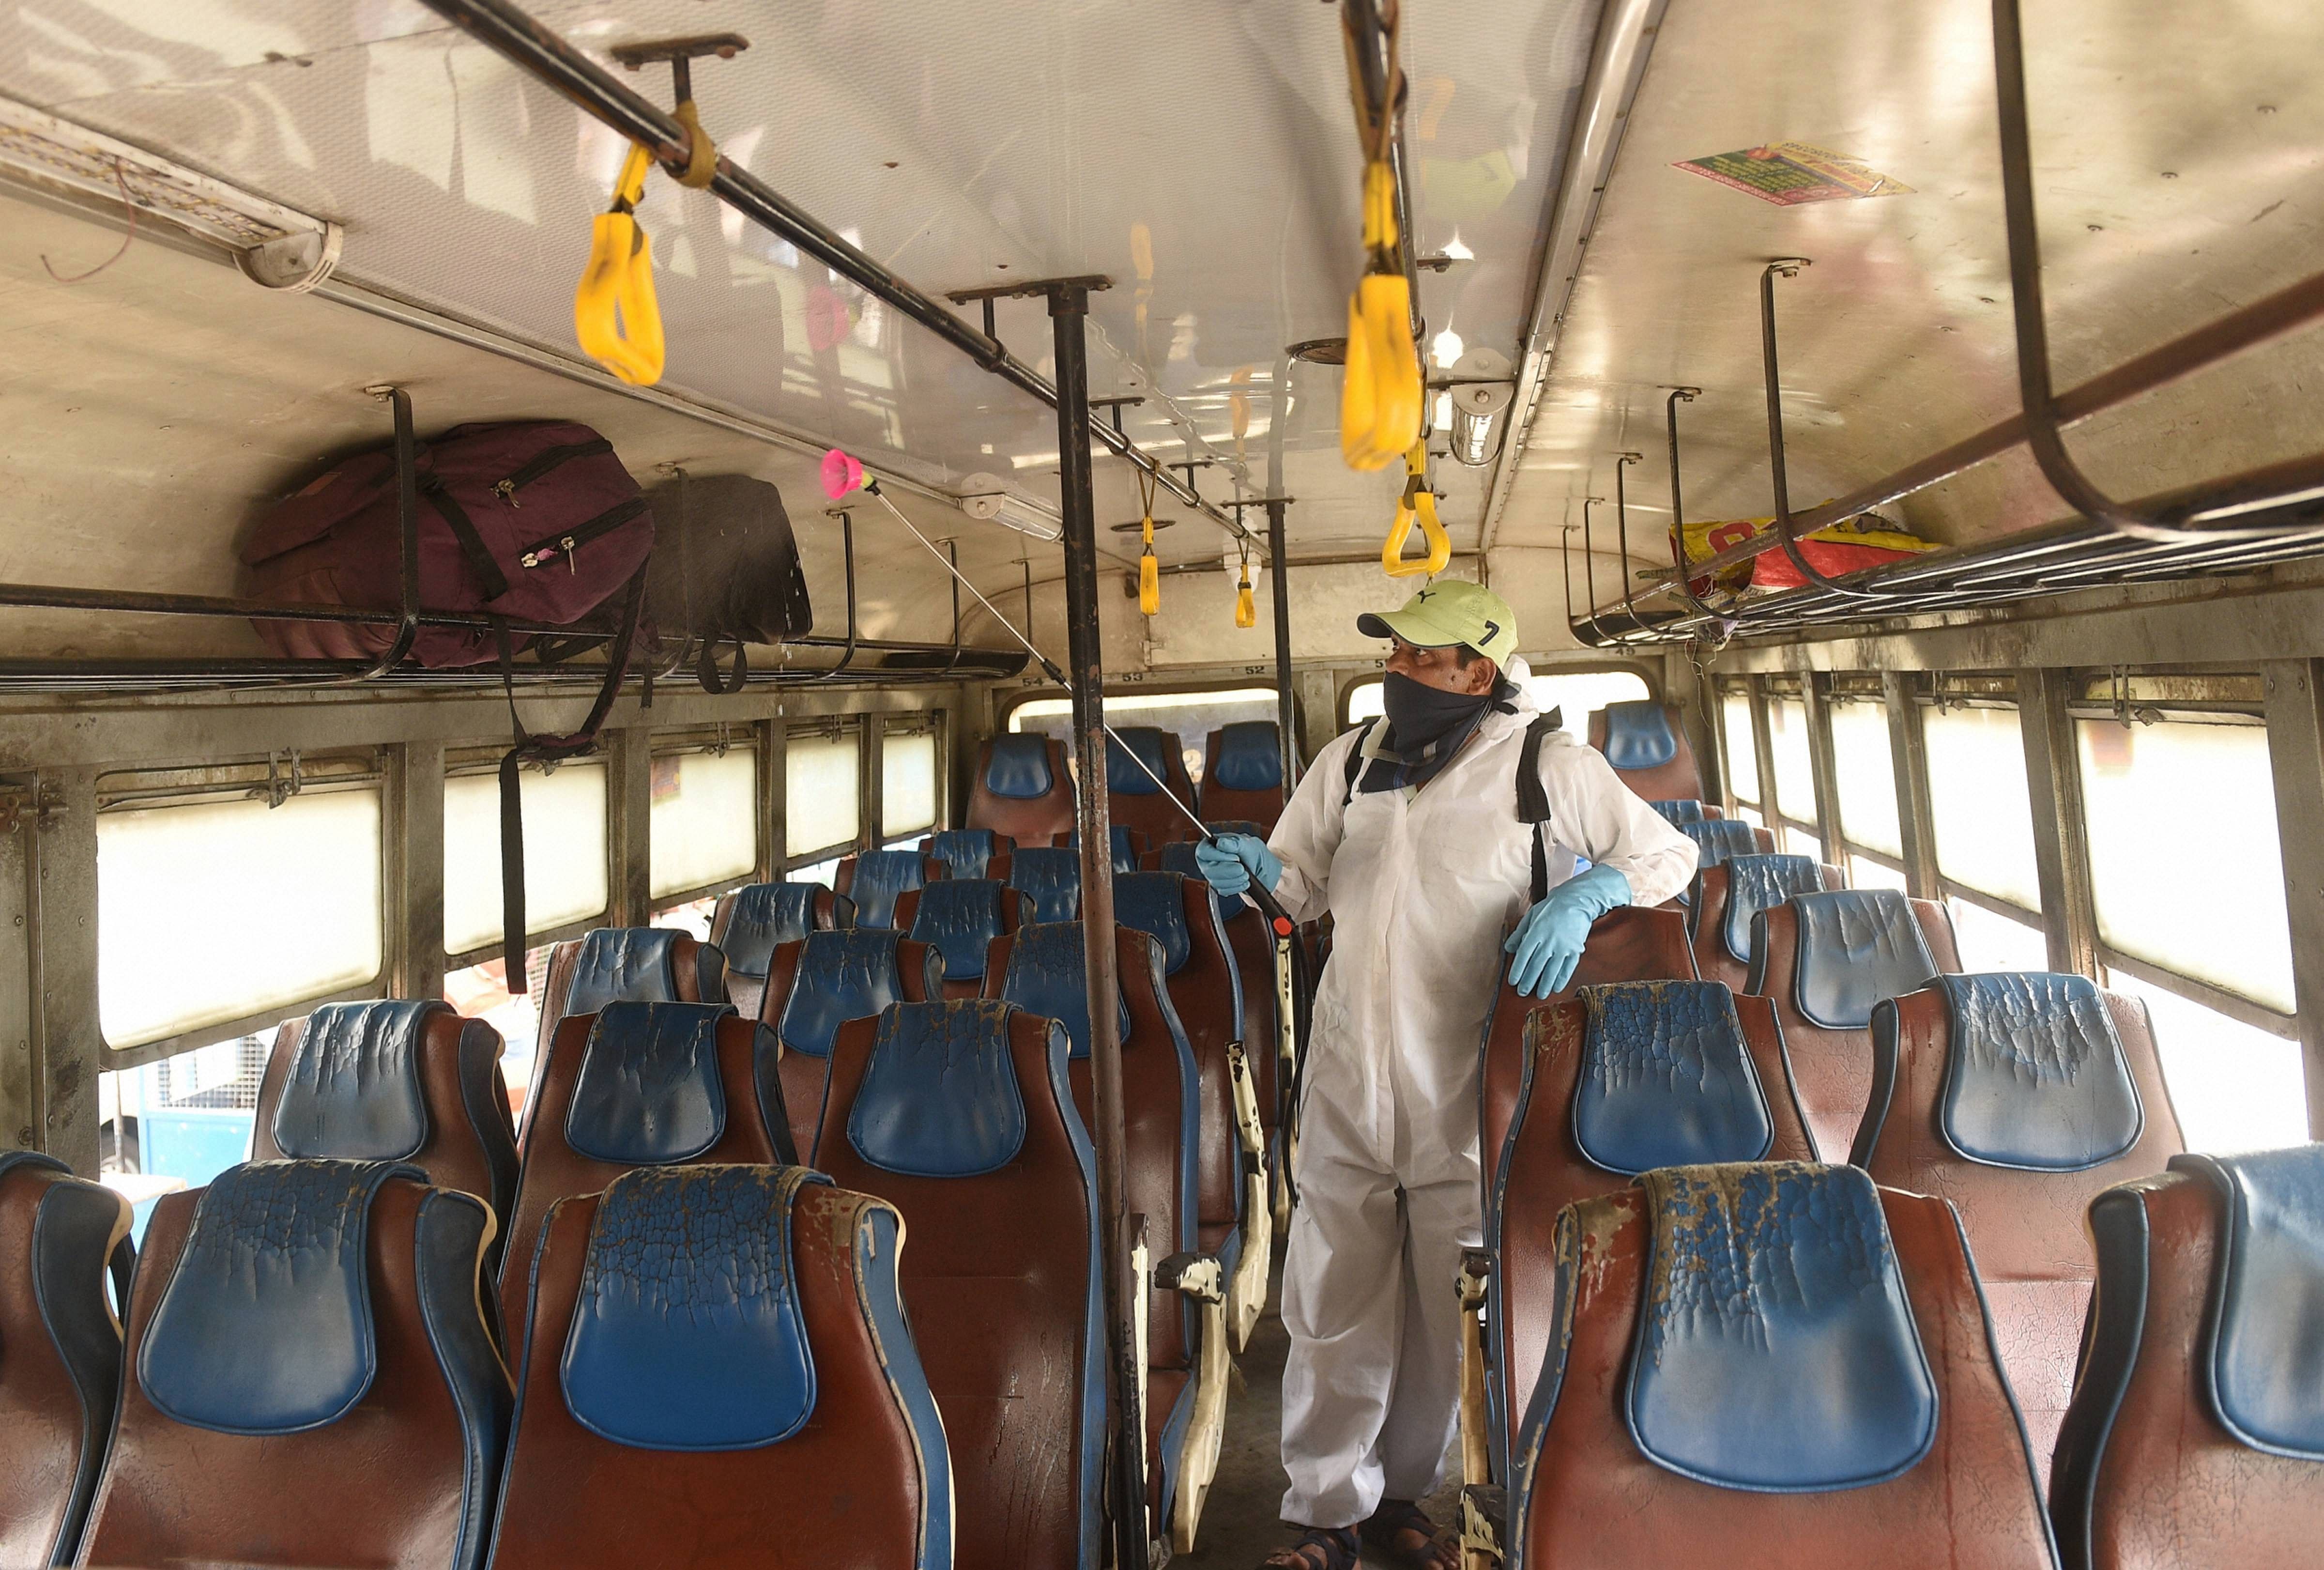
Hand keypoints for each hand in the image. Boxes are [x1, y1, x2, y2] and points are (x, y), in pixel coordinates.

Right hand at [1194, 833, 1281, 895]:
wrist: (1263, 868)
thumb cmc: (1254, 853)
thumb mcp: (1247, 844)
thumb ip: (1234, 843)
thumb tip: (1221, 843)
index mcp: (1212, 846)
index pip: (1204, 852)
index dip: (1218, 856)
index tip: (1235, 857)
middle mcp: (1209, 861)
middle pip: (1209, 870)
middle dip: (1229, 871)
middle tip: (1242, 868)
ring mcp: (1214, 875)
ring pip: (1216, 882)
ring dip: (1234, 880)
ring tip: (1246, 874)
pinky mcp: (1220, 886)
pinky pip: (1223, 891)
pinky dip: (1236, 887)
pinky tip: (1244, 881)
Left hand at [1504, 863, 1632, 997]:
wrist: (1577, 901)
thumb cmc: (1551, 908)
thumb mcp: (1531, 916)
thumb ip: (1519, 933)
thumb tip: (1508, 949)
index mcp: (1536, 932)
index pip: (1523, 956)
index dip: (1517, 971)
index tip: (1512, 982)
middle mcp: (1549, 941)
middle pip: (1536, 966)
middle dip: (1528, 981)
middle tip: (1523, 992)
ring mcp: (1563, 947)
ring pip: (1552, 970)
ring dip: (1545, 984)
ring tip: (1540, 995)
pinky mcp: (1575, 950)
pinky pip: (1568, 968)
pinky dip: (1561, 979)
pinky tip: (1556, 988)